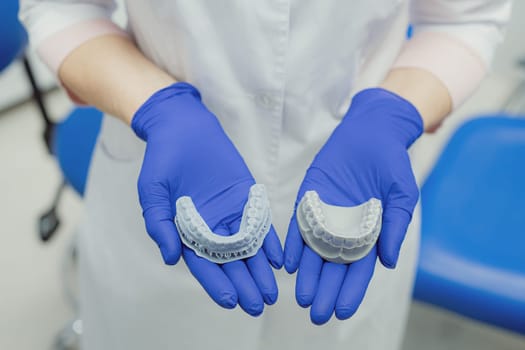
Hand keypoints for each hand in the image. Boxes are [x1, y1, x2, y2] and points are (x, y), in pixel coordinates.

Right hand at [132, 82, 282, 315]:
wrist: (183, 127)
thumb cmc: (162, 159)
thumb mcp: (152, 192)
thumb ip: (160, 224)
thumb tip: (169, 258)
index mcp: (186, 230)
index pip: (203, 263)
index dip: (216, 284)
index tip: (230, 301)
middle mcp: (211, 226)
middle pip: (229, 261)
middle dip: (243, 283)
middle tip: (258, 304)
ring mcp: (230, 212)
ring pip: (248, 247)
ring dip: (259, 269)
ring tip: (271, 291)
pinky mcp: (246, 196)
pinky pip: (260, 221)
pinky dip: (269, 240)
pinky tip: (278, 259)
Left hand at [284, 88, 422, 323]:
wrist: (371, 132)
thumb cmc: (391, 164)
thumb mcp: (402, 196)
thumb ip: (395, 227)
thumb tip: (388, 262)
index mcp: (369, 233)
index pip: (359, 269)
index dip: (352, 291)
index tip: (343, 311)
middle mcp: (344, 230)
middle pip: (334, 267)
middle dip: (326, 291)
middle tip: (317, 314)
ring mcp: (324, 216)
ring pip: (313, 252)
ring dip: (308, 275)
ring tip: (302, 297)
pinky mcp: (308, 200)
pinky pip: (298, 226)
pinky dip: (293, 245)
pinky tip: (289, 264)